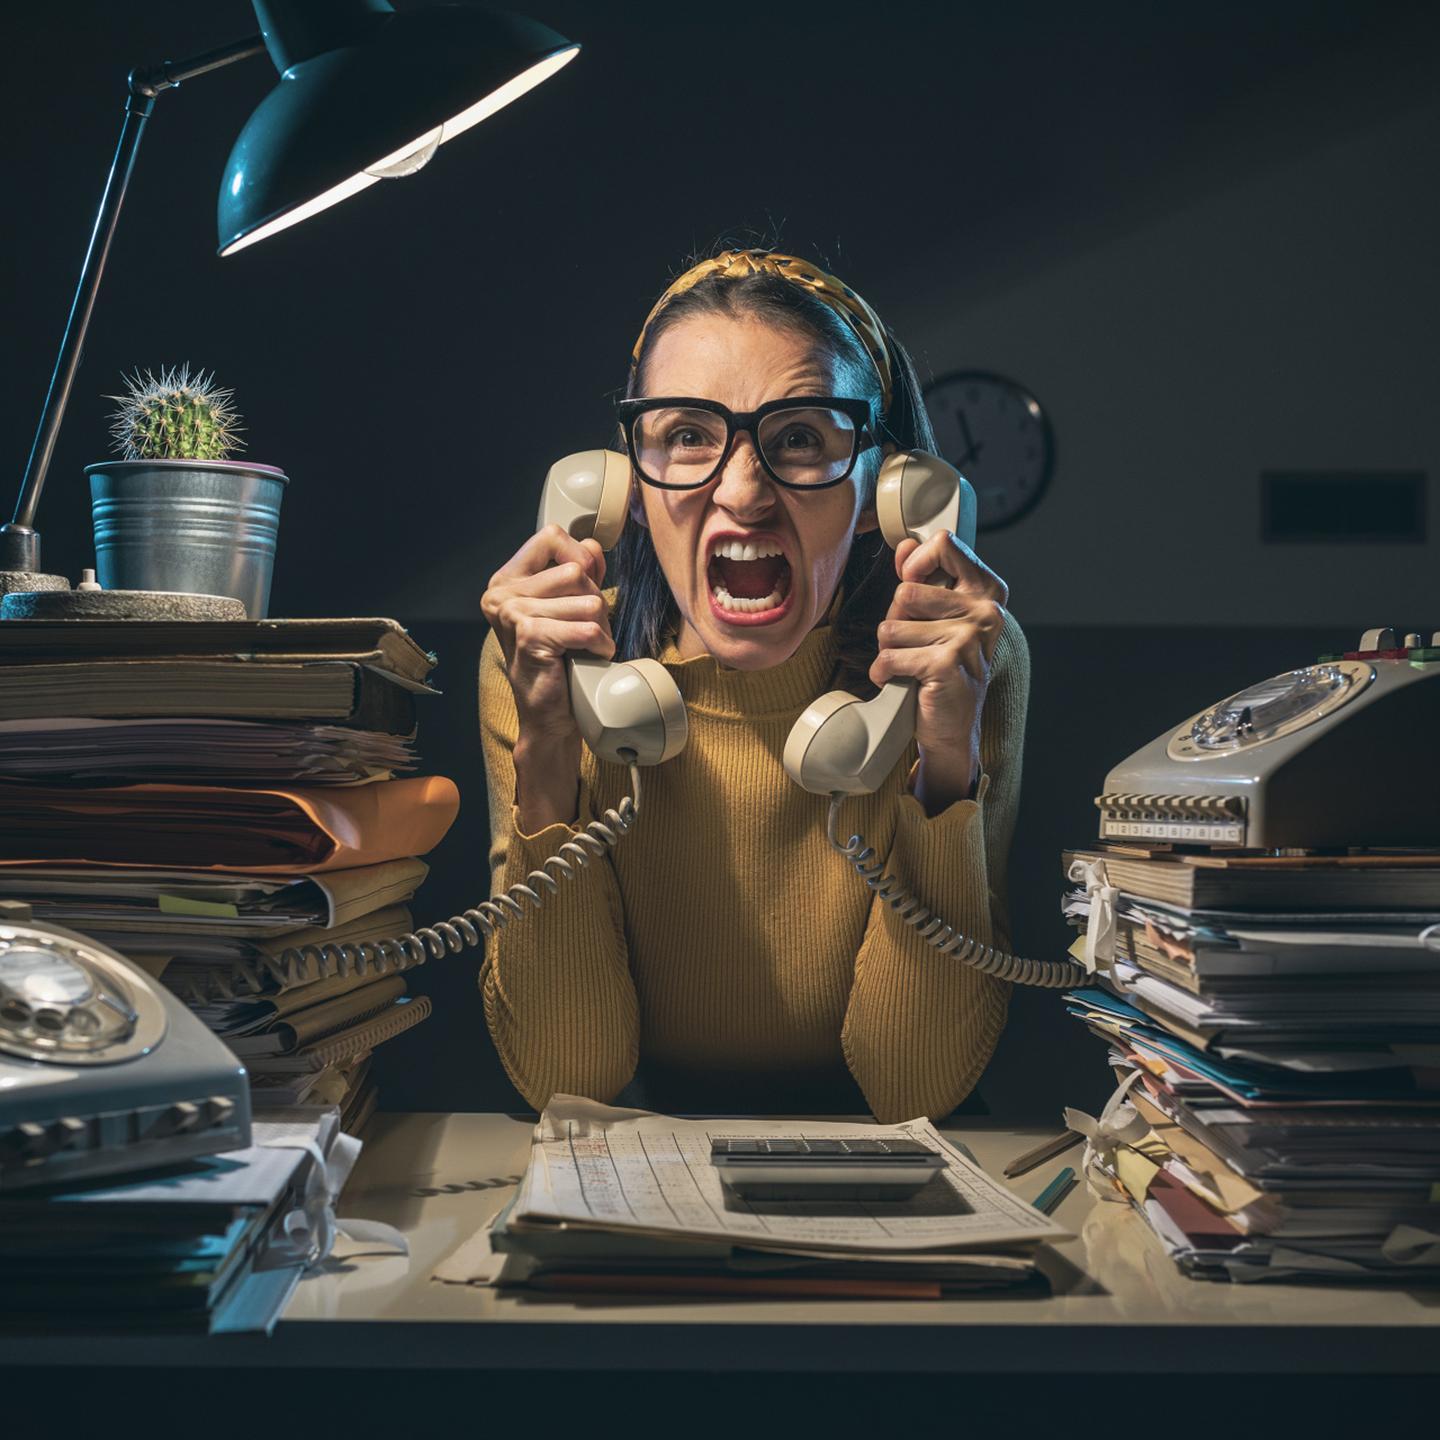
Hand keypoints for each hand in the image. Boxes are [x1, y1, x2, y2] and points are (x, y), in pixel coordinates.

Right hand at [481, 524, 613, 747]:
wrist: (549, 714)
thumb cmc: (560, 661)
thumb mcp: (568, 605)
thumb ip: (578, 571)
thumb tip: (592, 546)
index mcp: (507, 580)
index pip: (552, 537)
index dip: (580, 557)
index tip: (582, 588)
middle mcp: (502, 594)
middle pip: (576, 571)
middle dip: (594, 602)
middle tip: (582, 631)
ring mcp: (512, 614)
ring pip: (589, 600)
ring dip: (600, 627)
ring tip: (584, 647)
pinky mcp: (530, 637)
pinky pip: (589, 629)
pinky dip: (600, 646)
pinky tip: (590, 657)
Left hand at [868, 530, 1009, 806]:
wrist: (954, 726)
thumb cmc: (944, 668)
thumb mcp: (938, 617)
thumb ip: (924, 577)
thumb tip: (904, 545)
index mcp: (987, 592)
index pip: (944, 544)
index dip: (916, 563)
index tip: (910, 585)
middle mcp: (984, 612)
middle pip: (905, 592)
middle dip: (896, 621)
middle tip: (912, 644)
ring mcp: (967, 638)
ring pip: (891, 626)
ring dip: (888, 650)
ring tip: (908, 664)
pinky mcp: (946, 664)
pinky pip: (889, 656)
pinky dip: (884, 672)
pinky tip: (897, 680)